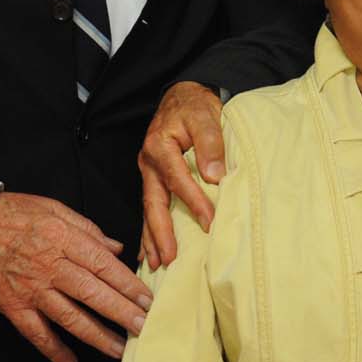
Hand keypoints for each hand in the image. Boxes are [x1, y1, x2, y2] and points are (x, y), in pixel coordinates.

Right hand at [0, 191, 149, 361]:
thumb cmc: (14, 215)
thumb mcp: (54, 209)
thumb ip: (88, 229)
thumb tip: (117, 248)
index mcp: (63, 239)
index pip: (104, 265)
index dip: (128, 285)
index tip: (147, 299)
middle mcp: (50, 267)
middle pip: (93, 294)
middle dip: (121, 313)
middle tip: (143, 327)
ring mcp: (32, 290)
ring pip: (70, 318)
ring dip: (97, 336)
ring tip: (120, 349)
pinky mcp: (14, 307)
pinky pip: (36, 334)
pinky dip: (54, 351)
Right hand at [137, 81, 225, 269]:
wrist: (183, 96)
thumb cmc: (195, 105)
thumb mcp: (206, 115)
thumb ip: (210, 142)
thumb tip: (214, 175)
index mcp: (160, 145)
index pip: (178, 180)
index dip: (194, 202)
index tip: (210, 222)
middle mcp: (148, 161)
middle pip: (153, 202)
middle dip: (160, 233)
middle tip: (169, 259)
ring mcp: (147, 171)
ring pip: (148, 209)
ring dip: (151, 238)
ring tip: (156, 264)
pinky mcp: (152, 178)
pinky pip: (148, 207)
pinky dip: (148, 230)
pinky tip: (149, 251)